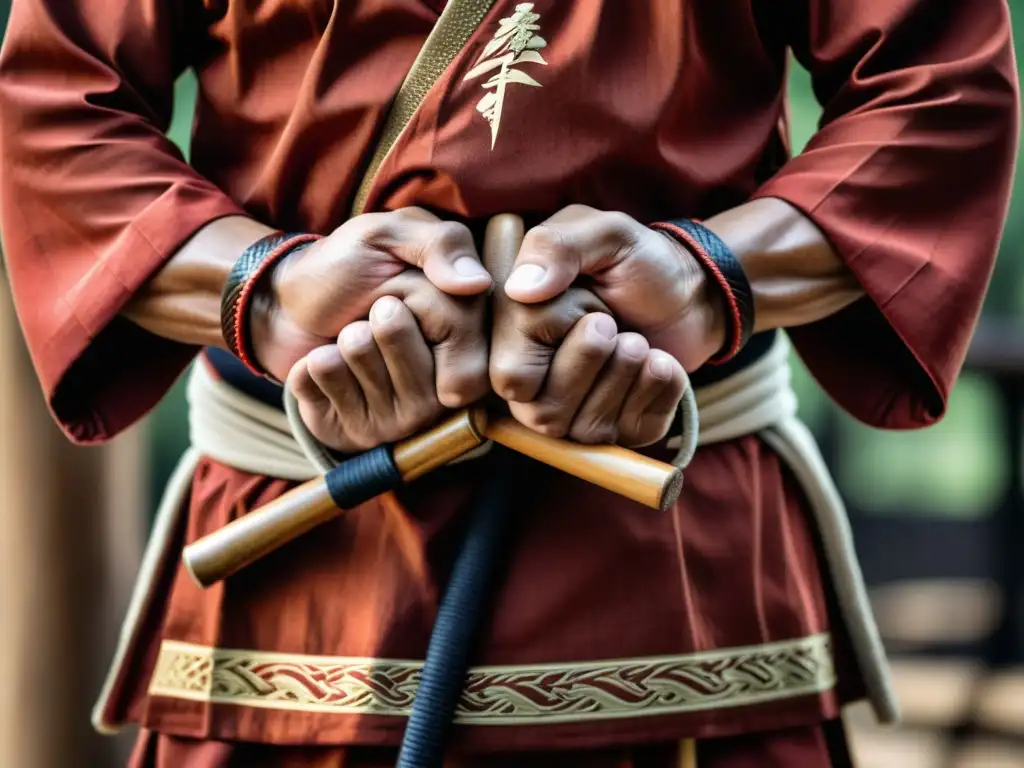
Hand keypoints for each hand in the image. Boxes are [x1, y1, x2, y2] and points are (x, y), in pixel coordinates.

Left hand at [250, 208, 491, 449]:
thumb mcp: (393, 235)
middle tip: (370, 315)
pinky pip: (318, 389)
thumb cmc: (350, 267)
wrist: (288, 300)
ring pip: (360, 367)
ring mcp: (392, 422)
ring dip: (341, 340)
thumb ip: (442, 245)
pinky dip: (308, 365)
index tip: (394, 303)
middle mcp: (436, 398)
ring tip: (344, 334)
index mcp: (463, 350)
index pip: (465, 370)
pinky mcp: (347, 433)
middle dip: (374, 326)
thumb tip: (476, 284)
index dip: (418, 329)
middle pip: (408, 369)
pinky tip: (320, 357)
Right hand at [487, 216, 688, 447]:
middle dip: (594, 361)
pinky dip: (659, 390)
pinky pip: (632, 432)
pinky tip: (660, 361)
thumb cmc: (639, 261)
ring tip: (639, 339)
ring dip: (628, 372)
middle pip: (546, 413)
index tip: (587, 312)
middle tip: (615, 323)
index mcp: (516, 338)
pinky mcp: (621, 432)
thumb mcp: (603, 234)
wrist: (694, 291)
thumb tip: (520, 289)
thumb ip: (555, 246)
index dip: (552, 350)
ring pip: (588, 428)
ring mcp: (579, 414)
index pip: (510, 379)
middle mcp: (539, 385)